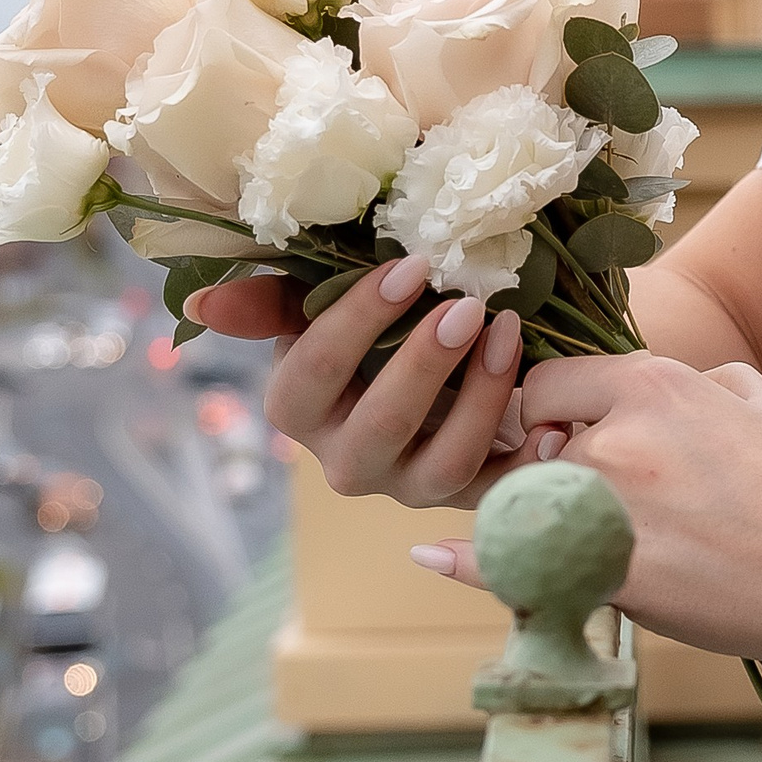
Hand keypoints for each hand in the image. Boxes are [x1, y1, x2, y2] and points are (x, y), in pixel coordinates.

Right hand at [191, 260, 526, 508]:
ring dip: (481, 399)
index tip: (412, 266)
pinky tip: (556, 420)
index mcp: (300, 411)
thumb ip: (271, 301)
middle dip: (423, 365)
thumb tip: (205, 306)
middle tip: (466, 305)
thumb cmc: (372, 327)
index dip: (358, 320)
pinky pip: (502, 492)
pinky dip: (531, 461)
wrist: (436, 371)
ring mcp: (410, 485)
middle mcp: (347, 461)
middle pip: (378, 427)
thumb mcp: (321, 306)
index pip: (312, 374)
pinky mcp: (469, 496)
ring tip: (508, 333)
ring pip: (443, 463)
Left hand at [405, 356, 761, 662]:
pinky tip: (434, 556)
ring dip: (531, 519)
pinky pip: (515, 563)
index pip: (547, 382)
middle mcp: (614, 437)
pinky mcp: (606, 575)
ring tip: (569, 541)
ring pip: (524, 504)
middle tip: (575, 501)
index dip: (545, 412)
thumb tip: (689, 384)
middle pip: (526, 447)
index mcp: (652, 385)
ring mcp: (605, 508)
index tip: (561, 438)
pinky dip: (471, 561)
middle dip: (537, 471)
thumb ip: (711, 383)